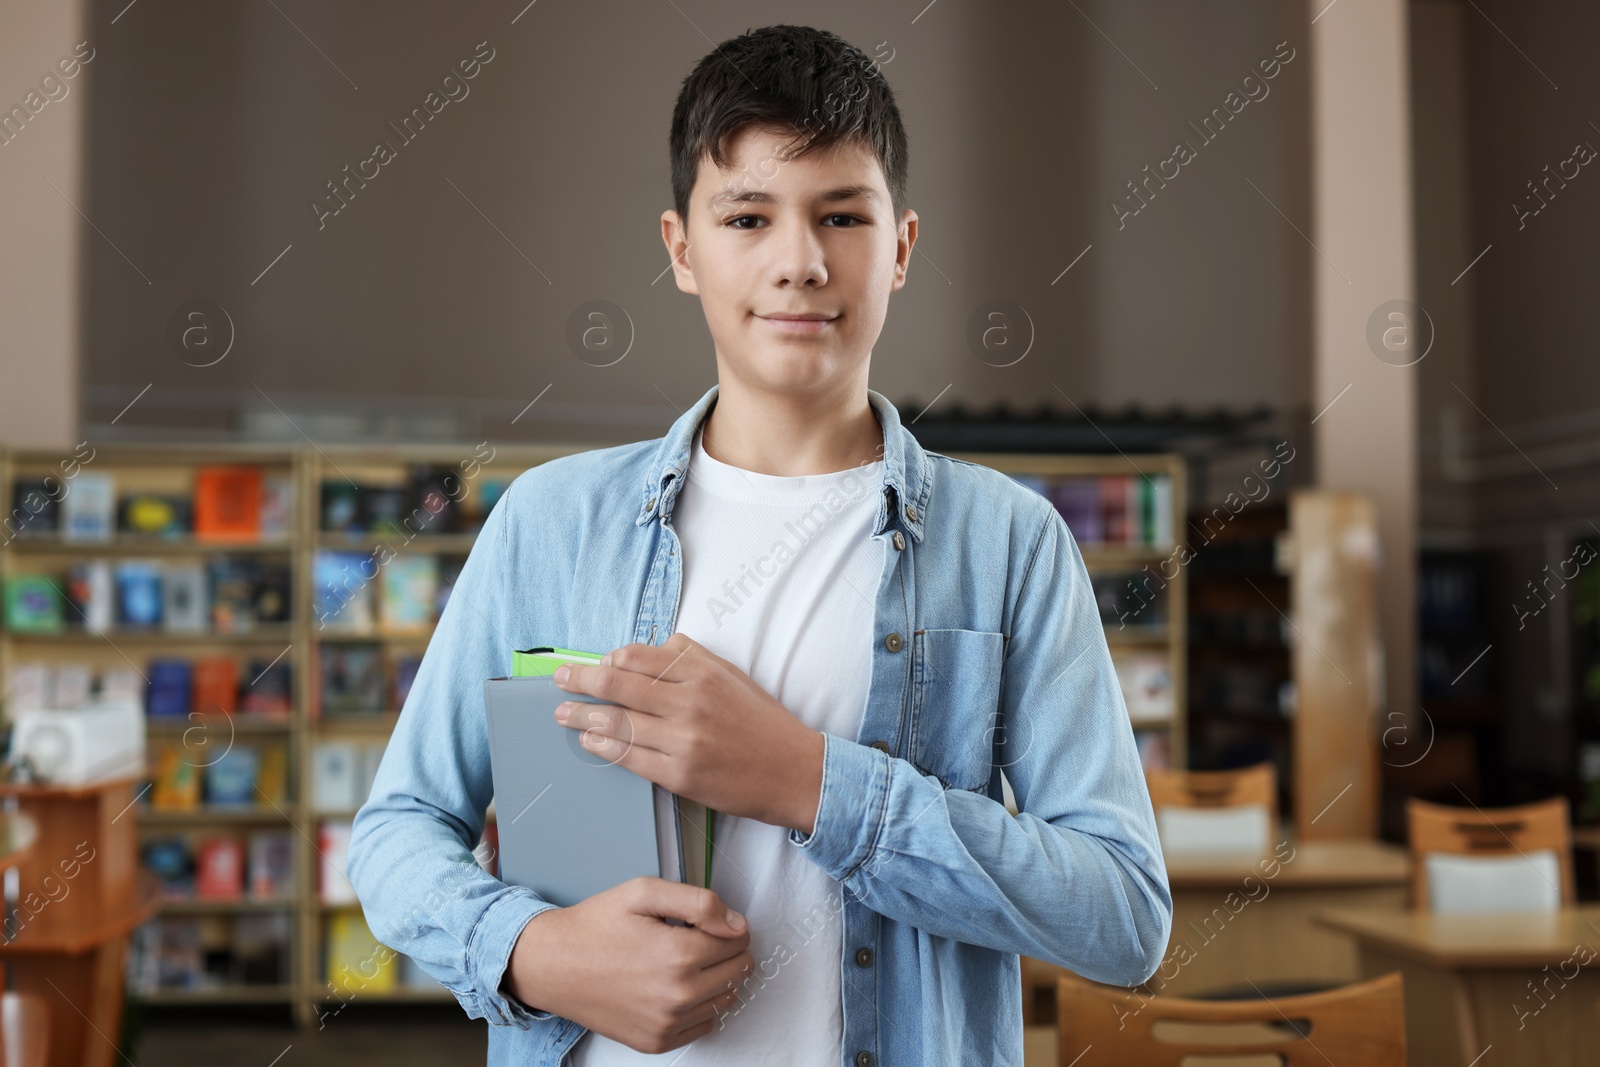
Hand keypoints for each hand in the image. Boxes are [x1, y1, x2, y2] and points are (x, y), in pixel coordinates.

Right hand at [503, 877, 752, 1052]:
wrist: (553, 965)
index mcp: (679, 954)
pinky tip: (674, 986)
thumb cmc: (595, 926)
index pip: (740, 939)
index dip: (726, 924)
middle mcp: (677, 995)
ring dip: (715, 978)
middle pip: (739, 970)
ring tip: (682, 962)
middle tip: (694, 938)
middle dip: (726, 950)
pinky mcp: (656, 1041)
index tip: (705, 922)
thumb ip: (699, 902)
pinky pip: (705, 1023)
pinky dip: (699, 1005)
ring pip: (727, 998)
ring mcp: (667, 1023)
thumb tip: (736, 924)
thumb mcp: (644, 892)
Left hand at [553, 632, 824, 833]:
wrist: (794, 772)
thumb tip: (648, 648)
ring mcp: (684, 741)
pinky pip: (630, 758)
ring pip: (617, 723)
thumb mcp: (732, 676)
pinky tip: (590, 742)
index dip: (608, 659)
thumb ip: (691, 658)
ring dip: (583, 717)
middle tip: (558, 681)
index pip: (639, 657)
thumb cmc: (761, 722)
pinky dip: (604, 747)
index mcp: (702, 674)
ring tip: (563, 715)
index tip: (593, 664)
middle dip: (580, 681)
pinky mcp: (681, 774)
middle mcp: (690, 703)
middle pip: (619, 685)